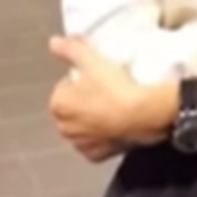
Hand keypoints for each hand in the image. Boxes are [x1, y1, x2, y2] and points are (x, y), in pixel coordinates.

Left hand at [47, 37, 170, 160]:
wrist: (142, 114)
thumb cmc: (115, 88)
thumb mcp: (92, 60)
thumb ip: (71, 49)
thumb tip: (54, 42)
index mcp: (58, 103)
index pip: (65, 87)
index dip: (82, 80)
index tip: (98, 76)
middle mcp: (64, 127)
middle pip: (73, 109)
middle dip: (85, 102)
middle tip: (107, 90)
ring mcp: (81, 143)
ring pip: (84, 128)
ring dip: (93, 120)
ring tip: (115, 106)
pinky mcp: (98, 154)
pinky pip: (98, 144)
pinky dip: (104, 137)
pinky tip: (117, 125)